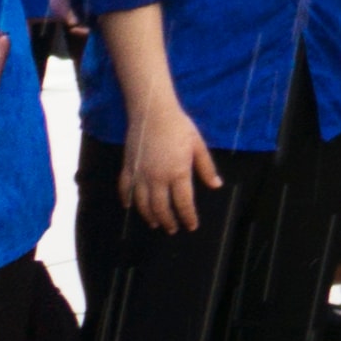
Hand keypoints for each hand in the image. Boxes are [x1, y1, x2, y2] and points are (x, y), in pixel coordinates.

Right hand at [122, 104, 219, 234]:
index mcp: (178, 173)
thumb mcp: (198, 145)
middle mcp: (157, 178)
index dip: (188, 217)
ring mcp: (140, 174)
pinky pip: (124, 189)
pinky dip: (127, 200)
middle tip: (173, 229)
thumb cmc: (179, 126)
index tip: (191, 226)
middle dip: (168, 221)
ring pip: (142, 203)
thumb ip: (206, 167)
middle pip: (161, 208)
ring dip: (149, 216)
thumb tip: (216, 185)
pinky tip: (129, 206)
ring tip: (156, 224)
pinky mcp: (128, 167)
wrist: (152, 111)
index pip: (183, 203)